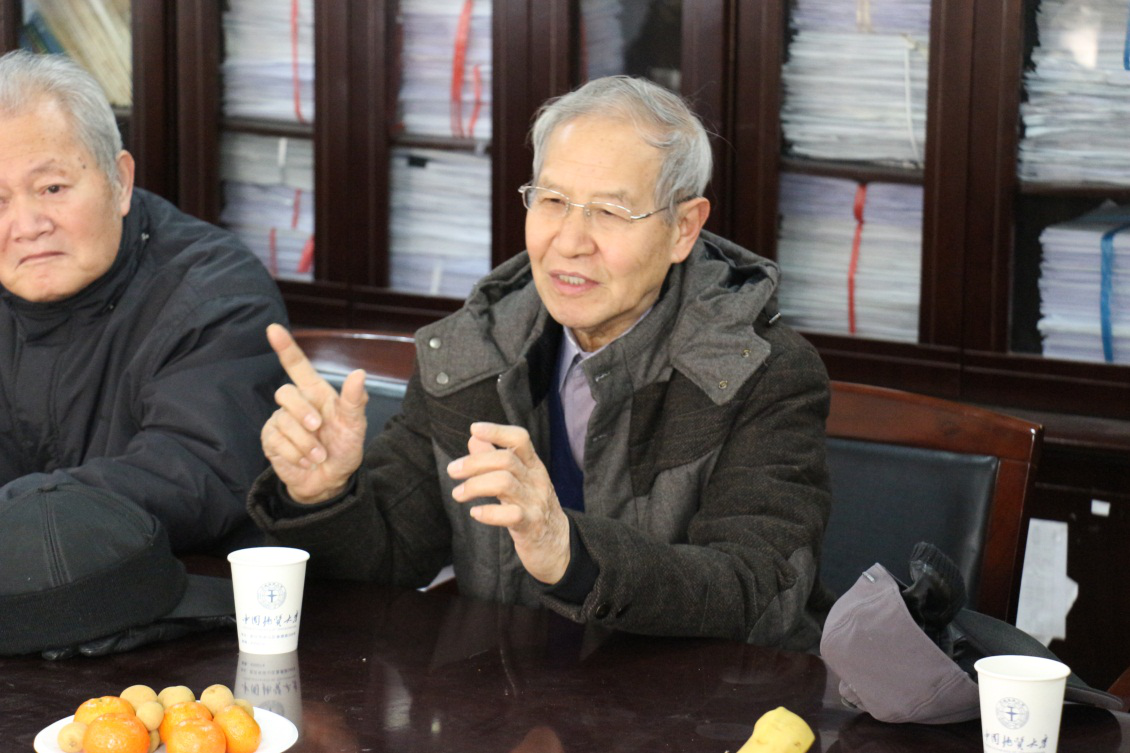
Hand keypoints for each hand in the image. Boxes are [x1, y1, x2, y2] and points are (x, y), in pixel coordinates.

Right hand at [261, 323, 368, 502]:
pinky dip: (295, 455)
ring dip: (304, 443)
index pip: (297, 365)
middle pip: (285, 392)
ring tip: (318, 455)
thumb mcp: (355, 425)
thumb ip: (355, 400)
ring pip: (282, 420)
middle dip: (302, 412)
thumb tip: (359, 373)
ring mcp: (280, 421)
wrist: (330, 480)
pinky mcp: (271, 441)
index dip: (285, 347)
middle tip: (318, 428)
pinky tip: (306, 461)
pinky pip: (276, 442)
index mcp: (316, 393)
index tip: (273, 328)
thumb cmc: (343, 447)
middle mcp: (296, 403)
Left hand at [447, 422, 569, 583]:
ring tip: (458, 494)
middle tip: (452, 471)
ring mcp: (535, 503)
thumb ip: (496, 458)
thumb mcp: (519, 480)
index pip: (520, 438)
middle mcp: (536, 480)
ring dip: (475, 486)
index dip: (497, 430)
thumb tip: (474, 438)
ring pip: (505, 483)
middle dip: (474, 463)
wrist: (559, 546)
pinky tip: (475, 513)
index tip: (474, 428)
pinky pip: (510, 515)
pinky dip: (489, 512)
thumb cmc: (533, 509)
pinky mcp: (531, 526)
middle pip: (506, 460)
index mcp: (533, 466)